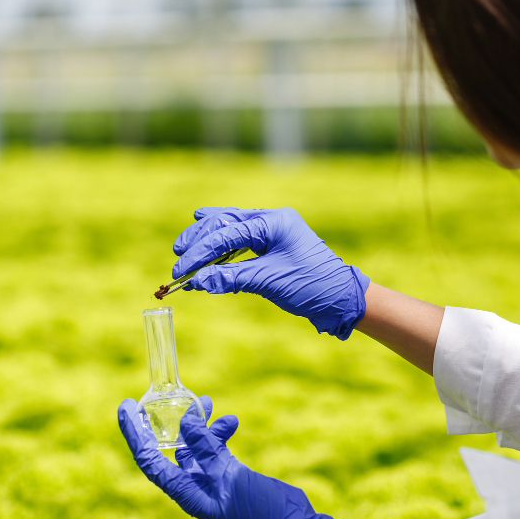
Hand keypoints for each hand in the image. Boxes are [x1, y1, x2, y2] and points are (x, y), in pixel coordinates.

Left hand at [117, 397, 339, 518]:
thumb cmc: (261, 512)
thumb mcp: (231, 477)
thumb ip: (207, 448)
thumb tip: (184, 421)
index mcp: (186, 493)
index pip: (149, 459)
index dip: (134, 433)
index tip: (126, 406)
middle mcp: (194, 486)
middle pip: (168, 448)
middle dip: (165, 421)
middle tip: (158, 396)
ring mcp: (213, 481)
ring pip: (196, 444)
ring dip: (199, 423)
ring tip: (207, 401)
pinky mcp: (232, 475)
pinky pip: (217, 449)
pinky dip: (221, 433)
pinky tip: (232, 422)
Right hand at [171, 207, 370, 339]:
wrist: (342, 298)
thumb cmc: (311, 286)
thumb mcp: (268, 281)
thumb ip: (230, 278)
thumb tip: (196, 282)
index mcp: (275, 222)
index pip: (228, 233)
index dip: (201, 252)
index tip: (181, 269)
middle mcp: (273, 220)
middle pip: (226, 222)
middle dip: (199, 240)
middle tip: (178, 255)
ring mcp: (273, 230)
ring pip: (231, 228)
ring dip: (208, 240)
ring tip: (185, 248)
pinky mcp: (273, 244)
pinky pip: (240, 241)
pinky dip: (222, 248)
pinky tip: (208, 247)